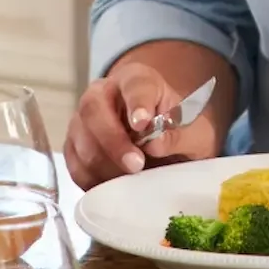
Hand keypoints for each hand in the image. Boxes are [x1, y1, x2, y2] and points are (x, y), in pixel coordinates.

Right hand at [63, 59, 220, 188]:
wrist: (164, 143)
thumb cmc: (177, 131)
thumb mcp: (193, 133)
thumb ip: (178, 136)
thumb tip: (154, 144)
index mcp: (137, 79)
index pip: (134, 84)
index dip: (137, 102)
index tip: (142, 122)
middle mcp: (104, 92)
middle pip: (93, 108)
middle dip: (112, 140)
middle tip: (136, 165)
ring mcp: (84, 119)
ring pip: (80, 138)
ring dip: (103, 164)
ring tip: (130, 181)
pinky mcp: (75, 147)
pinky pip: (75, 163)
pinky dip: (92, 179)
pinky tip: (113, 188)